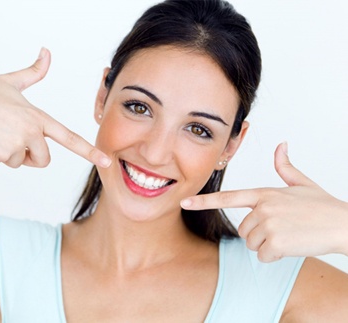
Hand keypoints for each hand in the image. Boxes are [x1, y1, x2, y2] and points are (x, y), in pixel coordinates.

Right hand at [0, 48, 110, 167]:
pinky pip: (1, 163)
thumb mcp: (12, 82)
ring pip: (19, 162)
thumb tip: (46, 52)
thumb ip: (34, 72)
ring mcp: (15, 146)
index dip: (89, 151)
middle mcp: (31, 133)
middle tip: (15, 139)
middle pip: (43, 161)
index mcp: (38, 117)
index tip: (106, 160)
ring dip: (8, 153)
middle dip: (32, 156)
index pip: (69, 138)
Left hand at [181, 143, 347, 261]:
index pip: (228, 197)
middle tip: (281, 228)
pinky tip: (291, 245)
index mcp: (264, 193)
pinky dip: (275, 255)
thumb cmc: (322, 205)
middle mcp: (263, 207)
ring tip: (288, 234)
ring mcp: (269, 224)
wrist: (343, 224)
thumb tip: (281, 144)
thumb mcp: (302, 183)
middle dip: (258, 233)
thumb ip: (285, 167)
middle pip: (243, 229)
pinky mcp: (277, 242)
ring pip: (251, 243)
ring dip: (267, 244)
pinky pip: (263, 256)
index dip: (204, 201)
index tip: (184, 202)